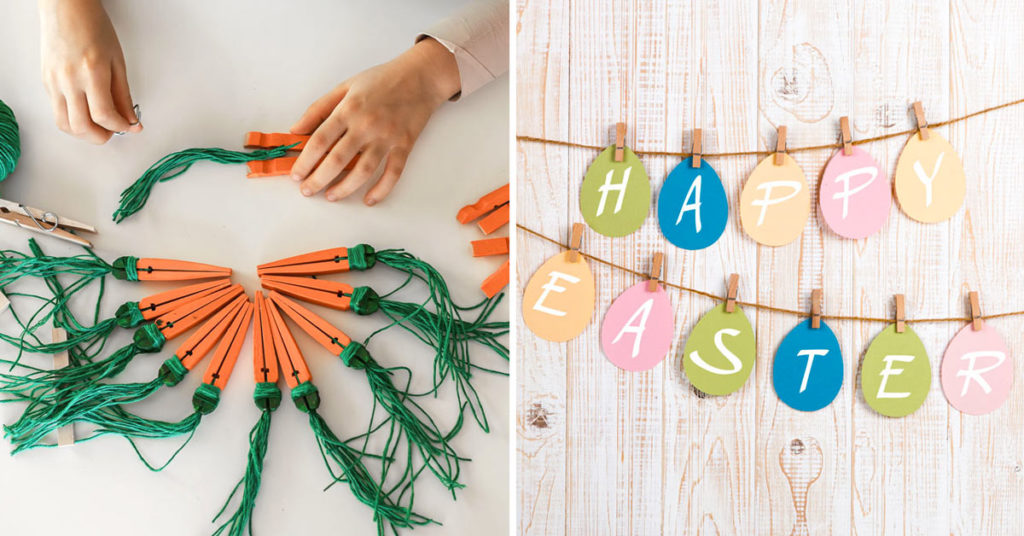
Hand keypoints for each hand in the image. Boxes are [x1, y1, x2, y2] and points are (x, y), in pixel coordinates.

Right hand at [39, 0, 140, 143]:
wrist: (66, 8)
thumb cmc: (93, 27)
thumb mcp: (117, 61)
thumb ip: (124, 95)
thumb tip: (131, 120)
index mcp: (91, 72)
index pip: (104, 115)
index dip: (119, 127)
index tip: (129, 126)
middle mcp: (69, 79)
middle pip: (81, 126)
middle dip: (100, 137)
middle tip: (113, 132)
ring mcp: (53, 81)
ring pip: (64, 124)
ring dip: (83, 133)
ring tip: (99, 127)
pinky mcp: (45, 81)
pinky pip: (57, 111)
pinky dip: (73, 119)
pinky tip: (85, 113)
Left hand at [289, 37, 459, 205]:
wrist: (420, 76)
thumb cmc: (381, 80)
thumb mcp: (344, 86)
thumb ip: (318, 108)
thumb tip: (296, 130)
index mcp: (348, 109)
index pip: (320, 141)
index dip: (305, 161)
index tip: (296, 174)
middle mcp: (366, 125)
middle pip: (337, 160)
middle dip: (318, 179)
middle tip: (307, 190)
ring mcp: (387, 137)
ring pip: (363, 171)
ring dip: (345, 188)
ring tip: (331, 196)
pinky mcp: (405, 145)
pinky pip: (393, 173)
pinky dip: (381, 189)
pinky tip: (369, 199)